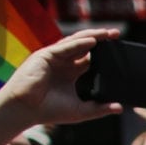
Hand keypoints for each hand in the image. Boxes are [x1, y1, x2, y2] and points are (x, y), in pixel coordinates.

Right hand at [0, 27, 123, 129]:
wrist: (24, 110)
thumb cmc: (48, 110)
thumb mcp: (80, 110)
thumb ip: (99, 109)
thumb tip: (120, 108)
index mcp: (71, 73)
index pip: (91, 59)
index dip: (105, 54)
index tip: (121, 51)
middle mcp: (64, 62)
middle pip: (85, 46)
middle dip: (101, 39)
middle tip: (117, 34)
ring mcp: (54, 57)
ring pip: (76, 42)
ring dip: (92, 36)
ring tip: (108, 33)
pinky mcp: (46, 55)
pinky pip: (65, 46)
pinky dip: (79, 43)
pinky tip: (92, 41)